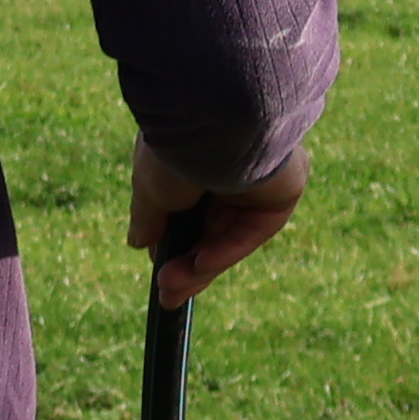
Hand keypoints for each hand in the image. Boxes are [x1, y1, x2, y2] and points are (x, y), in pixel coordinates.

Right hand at [131, 145, 302, 307]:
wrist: (215, 120)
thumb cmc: (176, 147)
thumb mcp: (149, 188)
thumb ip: (148, 217)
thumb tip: (137, 243)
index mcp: (194, 158)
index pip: (187, 213)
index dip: (173, 247)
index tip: (158, 275)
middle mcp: (227, 168)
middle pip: (209, 232)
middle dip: (186, 268)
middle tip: (167, 299)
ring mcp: (256, 182)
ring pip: (228, 236)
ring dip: (200, 267)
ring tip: (171, 289)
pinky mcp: (281, 193)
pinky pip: (251, 232)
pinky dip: (225, 251)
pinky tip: (200, 266)